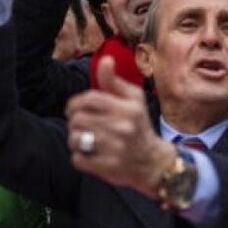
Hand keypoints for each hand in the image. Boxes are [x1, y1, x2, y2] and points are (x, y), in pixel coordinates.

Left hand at [66, 57, 173, 198]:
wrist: (153, 162)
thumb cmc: (138, 125)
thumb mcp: (133, 100)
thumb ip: (114, 81)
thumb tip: (105, 60)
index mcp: (128, 108)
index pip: (89, 99)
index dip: (74, 103)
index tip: (74, 110)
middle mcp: (123, 127)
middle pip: (78, 120)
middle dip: (75, 123)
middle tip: (82, 127)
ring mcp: (116, 148)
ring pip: (75, 139)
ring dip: (76, 140)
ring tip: (87, 141)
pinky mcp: (108, 167)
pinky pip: (78, 159)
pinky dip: (81, 158)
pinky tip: (91, 155)